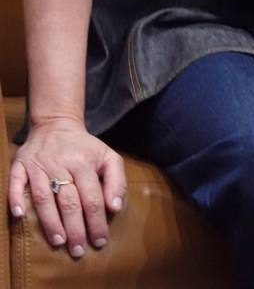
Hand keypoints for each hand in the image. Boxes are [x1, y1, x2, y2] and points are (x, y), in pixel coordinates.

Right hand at [7, 117, 126, 257]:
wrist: (56, 124)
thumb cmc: (84, 147)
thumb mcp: (108, 156)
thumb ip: (116, 180)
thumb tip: (114, 208)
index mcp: (84, 162)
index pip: (92, 198)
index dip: (96, 222)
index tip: (100, 241)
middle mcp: (61, 163)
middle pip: (69, 201)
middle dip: (75, 229)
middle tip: (78, 250)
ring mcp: (39, 165)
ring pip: (43, 197)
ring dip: (50, 222)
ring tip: (58, 242)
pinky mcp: (21, 165)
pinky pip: (16, 183)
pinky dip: (16, 199)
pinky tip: (19, 216)